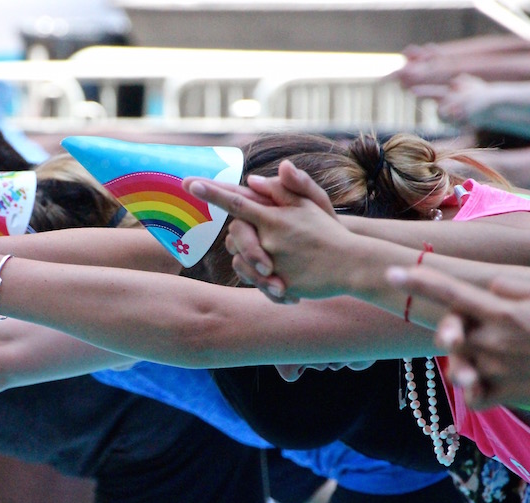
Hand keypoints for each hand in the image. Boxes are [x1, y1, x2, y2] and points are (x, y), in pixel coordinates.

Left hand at [185, 160, 353, 300]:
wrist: (352, 266)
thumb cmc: (330, 231)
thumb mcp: (311, 203)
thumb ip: (283, 189)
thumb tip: (253, 179)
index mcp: (275, 217)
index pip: (235, 202)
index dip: (211, 192)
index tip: (187, 183)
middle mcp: (270, 239)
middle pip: (234, 237)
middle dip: (239, 240)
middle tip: (257, 242)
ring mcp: (273, 263)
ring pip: (240, 262)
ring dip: (250, 261)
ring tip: (273, 262)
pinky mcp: (277, 284)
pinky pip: (255, 282)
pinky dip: (262, 280)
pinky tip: (279, 278)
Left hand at [388, 265, 529, 409]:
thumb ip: (516, 287)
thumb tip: (489, 288)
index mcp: (504, 312)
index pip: (450, 292)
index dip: (418, 281)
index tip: (389, 271)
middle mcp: (494, 341)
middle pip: (449, 331)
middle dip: (453, 329)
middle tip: (465, 330)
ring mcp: (497, 370)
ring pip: (458, 362)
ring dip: (467, 359)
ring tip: (490, 357)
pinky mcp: (505, 395)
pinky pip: (473, 394)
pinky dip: (477, 388)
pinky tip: (492, 381)